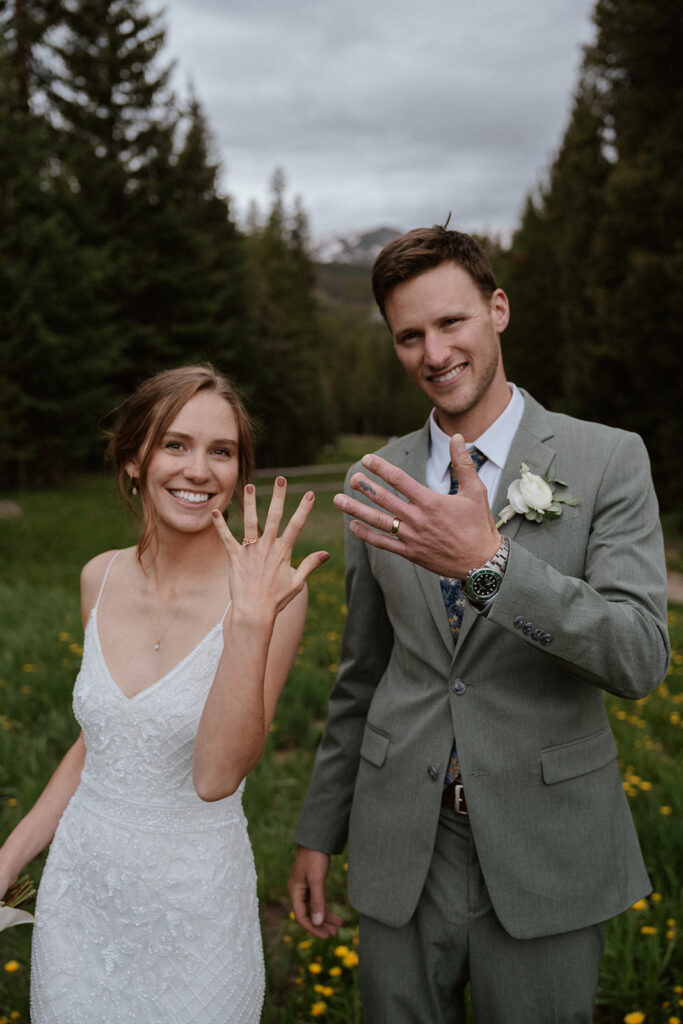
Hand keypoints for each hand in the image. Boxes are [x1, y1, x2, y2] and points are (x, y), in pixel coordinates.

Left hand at [212, 478, 327, 620]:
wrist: (254, 613)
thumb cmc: (276, 600)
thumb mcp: (297, 583)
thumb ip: (310, 565)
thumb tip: (327, 554)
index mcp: (283, 552)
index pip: (296, 526)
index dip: (304, 509)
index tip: (310, 494)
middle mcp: (267, 548)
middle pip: (274, 517)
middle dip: (279, 496)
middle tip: (282, 479)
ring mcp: (250, 552)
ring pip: (250, 522)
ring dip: (250, 503)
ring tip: (250, 485)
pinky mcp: (235, 558)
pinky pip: (226, 539)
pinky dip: (220, 526)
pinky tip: (215, 512)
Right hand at [288, 847, 342, 938]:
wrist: (317, 839)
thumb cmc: (314, 857)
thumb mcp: (317, 879)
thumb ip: (317, 901)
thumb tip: (317, 923)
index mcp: (295, 891)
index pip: (301, 917)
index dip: (313, 928)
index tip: (326, 935)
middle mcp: (298, 892)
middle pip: (308, 915)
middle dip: (321, 926)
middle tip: (334, 935)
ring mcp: (305, 888)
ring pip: (315, 909)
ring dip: (326, 919)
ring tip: (339, 927)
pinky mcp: (313, 884)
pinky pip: (319, 901)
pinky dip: (327, 909)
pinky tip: (336, 917)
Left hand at [333, 434, 500, 578]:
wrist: (482, 563)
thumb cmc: (479, 525)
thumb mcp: (476, 491)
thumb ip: (463, 463)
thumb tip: (457, 437)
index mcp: (430, 502)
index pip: (400, 480)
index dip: (381, 468)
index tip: (366, 459)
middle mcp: (417, 519)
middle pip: (384, 499)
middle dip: (364, 487)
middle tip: (351, 477)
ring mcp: (411, 538)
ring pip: (378, 521)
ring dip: (356, 510)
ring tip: (338, 500)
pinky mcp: (410, 553)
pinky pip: (383, 544)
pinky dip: (367, 535)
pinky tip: (353, 526)